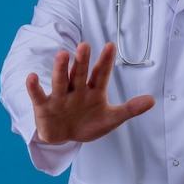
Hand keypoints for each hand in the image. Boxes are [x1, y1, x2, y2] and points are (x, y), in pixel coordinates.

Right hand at [26, 42, 154, 143]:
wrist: (65, 138)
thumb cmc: (88, 123)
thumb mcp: (111, 118)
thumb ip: (130, 109)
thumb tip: (152, 100)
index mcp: (94, 90)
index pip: (101, 73)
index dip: (106, 61)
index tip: (111, 45)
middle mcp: (77, 89)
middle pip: (80, 73)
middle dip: (83, 60)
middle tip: (85, 45)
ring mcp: (60, 96)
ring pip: (61, 80)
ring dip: (61, 69)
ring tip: (62, 55)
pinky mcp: (44, 107)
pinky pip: (39, 95)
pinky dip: (34, 87)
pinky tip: (31, 76)